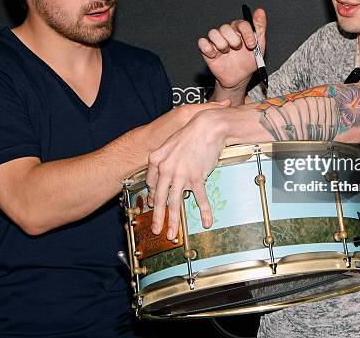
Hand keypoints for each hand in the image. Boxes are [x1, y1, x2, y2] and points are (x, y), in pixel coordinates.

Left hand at [145, 108, 230, 239]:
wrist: (208, 126)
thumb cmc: (191, 133)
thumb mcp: (171, 143)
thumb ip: (165, 158)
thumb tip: (164, 172)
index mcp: (156, 160)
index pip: (151, 184)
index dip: (153, 197)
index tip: (155, 205)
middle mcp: (166, 169)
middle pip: (160, 198)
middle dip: (158, 217)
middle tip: (157, 230)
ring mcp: (181, 174)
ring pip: (175, 203)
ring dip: (174, 221)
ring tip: (173, 233)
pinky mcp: (196, 177)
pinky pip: (199, 198)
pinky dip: (204, 211)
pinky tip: (206, 221)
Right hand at [198, 7, 266, 95]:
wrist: (240, 77)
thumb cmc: (248, 60)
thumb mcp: (259, 45)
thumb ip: (259, 27)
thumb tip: (260, 11)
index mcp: (239, 30)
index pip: (241, 23)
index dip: (247, 33)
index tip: (252, 45)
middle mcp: (227, 33)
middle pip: (225, 27)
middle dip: (234, 40)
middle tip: (238, 49)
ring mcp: (216, 41)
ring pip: (213, 33)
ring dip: (222, 44)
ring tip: (226, 52)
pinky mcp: (207, 49)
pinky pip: (202, 42)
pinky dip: (208, 48)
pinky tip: (215, 55)